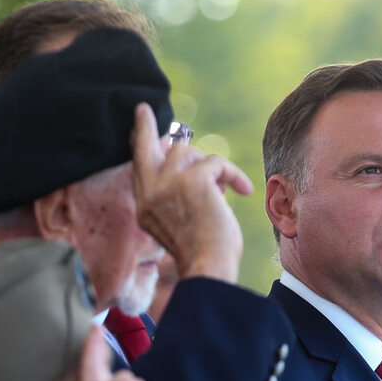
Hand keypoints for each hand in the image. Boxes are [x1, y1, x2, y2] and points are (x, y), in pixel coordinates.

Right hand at [130, 102, 253, 282]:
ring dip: (208, 167)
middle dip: (145, 127)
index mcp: (145, 209)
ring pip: (187, 152)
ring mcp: (167, 185)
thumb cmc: (204, 255)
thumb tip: (183, 155)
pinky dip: (233, 175)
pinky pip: (217, 162)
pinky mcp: (191, 180)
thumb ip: (176, 193)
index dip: (141, 142)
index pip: (138, 168)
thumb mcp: (181, 223)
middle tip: (142, 110)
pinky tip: (243, 191)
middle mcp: (149, 195)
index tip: (139, 118)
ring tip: (220, 191)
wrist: (209, 270)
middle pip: (149, 149)